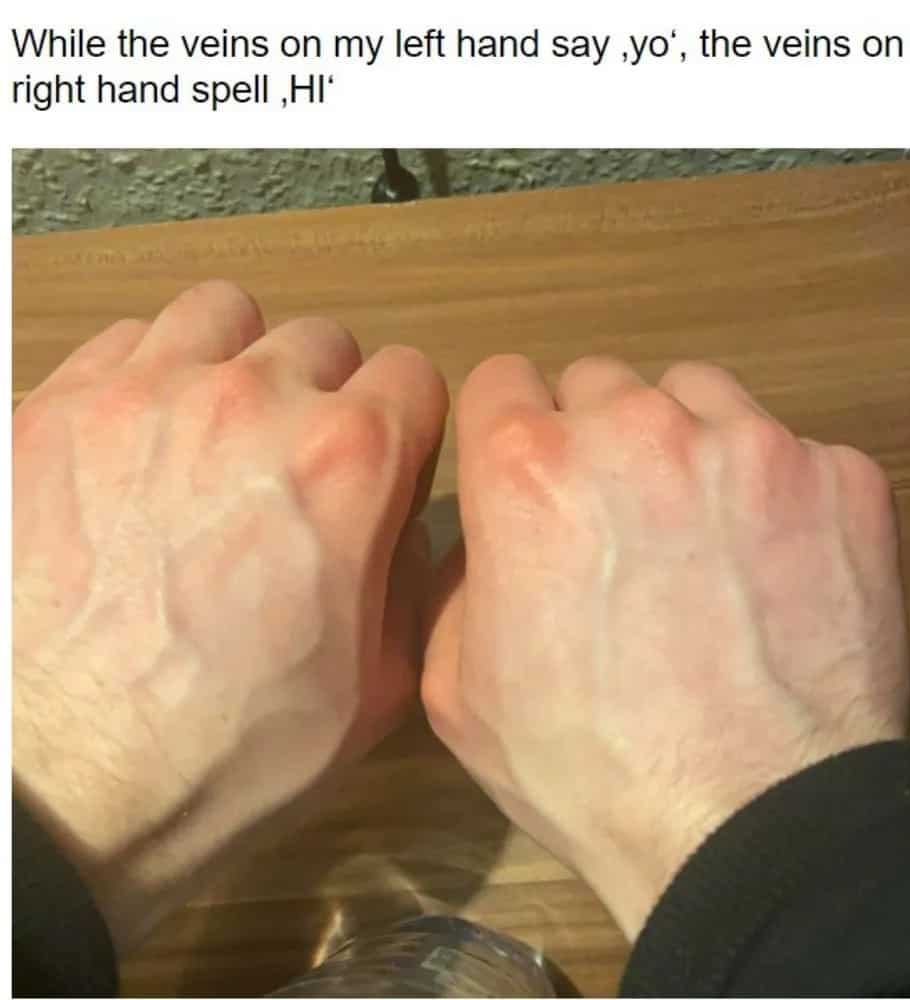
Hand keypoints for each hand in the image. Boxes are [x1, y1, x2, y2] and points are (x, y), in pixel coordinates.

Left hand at [13, 281, 447, 950]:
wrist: (57, 790)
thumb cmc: (222, 753)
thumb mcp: (376, 686)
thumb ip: (413, 578)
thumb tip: (404, 525)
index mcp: (346, 463)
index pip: (413, 374)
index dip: (406, 426)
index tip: (384, 466)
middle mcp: (249, 402)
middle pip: (322, 339)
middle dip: (327, 397)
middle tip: (297, 468)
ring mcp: (142, 393)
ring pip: (224, 314)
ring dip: (240, 363)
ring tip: (221, 433)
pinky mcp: (55, 408)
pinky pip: (127, 340)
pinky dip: (149, 375)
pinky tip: (142, 445)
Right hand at [422, 356, 909, 940]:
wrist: (752, 826)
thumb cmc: (586, 766)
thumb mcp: (457, 687)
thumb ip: (460, 578)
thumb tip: (491, 538)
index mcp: (528, 468)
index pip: (503, 378)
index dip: (508, 427)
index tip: (527, 474)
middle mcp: (636, 428)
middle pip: (598, 383)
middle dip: (594, 439)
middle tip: (614, 520)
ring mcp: (751, 443)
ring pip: (695, 395)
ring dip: (682, 444)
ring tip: (697, 530)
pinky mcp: (841, 477)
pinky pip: (789, 450)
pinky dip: (772, 491)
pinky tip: (772, 569)